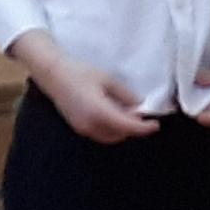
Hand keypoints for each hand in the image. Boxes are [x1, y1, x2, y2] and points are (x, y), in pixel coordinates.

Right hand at [18, 38, 152, 142]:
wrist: (53, 75)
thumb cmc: (80, 73)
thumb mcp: (107, 79)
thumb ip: (125, 94)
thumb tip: (139, 106)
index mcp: (100, 112)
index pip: (127, 126)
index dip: (143, 128)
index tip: (155, 125)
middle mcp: (91, 125)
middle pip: (120, 135)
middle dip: (133, 128)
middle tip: (141, 114)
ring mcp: (83, 129)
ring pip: (110, 137)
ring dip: (122, 130)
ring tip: (127, 113)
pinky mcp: (79, 128)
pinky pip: (100, 134)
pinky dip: (111, 129)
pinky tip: (113, 115)